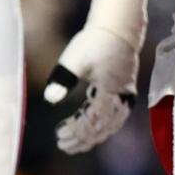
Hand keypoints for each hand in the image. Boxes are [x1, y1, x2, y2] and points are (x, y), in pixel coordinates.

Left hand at [44, 27, 137, 153]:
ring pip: (109, 125)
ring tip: (71, 145)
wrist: (117, 29)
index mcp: (112, 89)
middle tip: (62, 144)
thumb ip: (63, 78)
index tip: (59, 135)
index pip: (94, 119)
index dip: (77, 130)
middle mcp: (123, 97)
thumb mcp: (75, 59)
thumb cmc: (95, 42)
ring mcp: (125, 97)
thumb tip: (49, 98)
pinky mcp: (123, 95)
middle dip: (82, 138)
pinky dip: (99, 128)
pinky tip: (85, 134)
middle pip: (103, 127)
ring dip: (90, 137)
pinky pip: (113, 118)